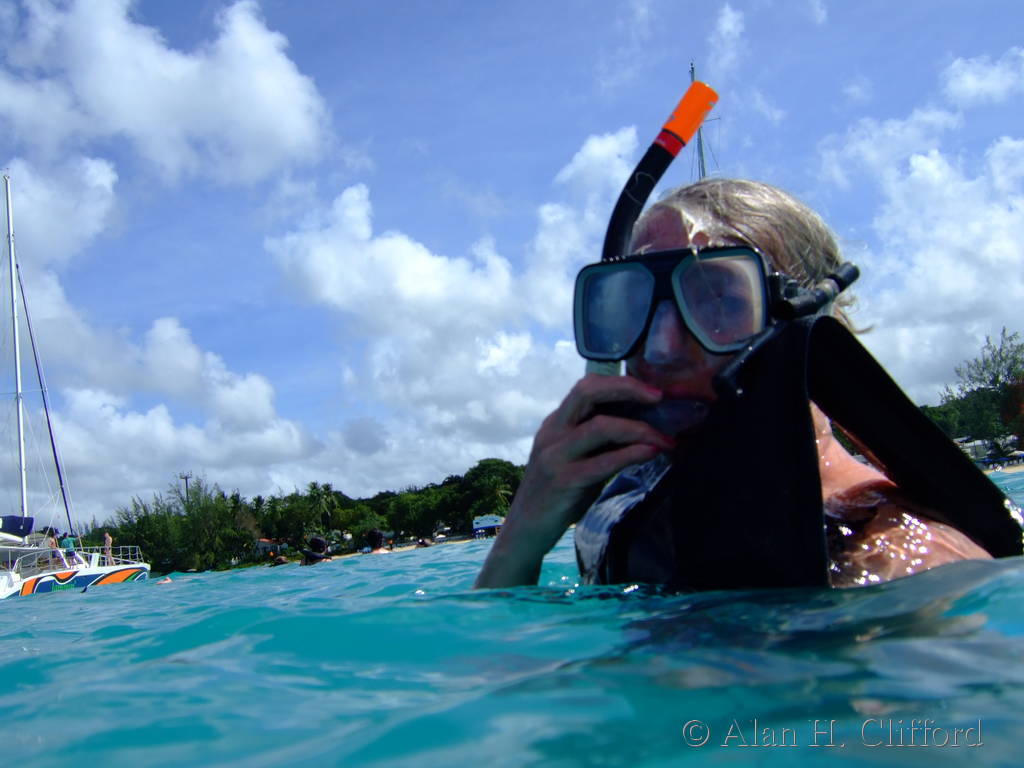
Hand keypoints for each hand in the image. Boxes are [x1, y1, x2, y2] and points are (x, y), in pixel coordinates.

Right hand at [474, 374, 674, 587]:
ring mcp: (555, 456)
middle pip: (588, 392)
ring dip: (639, 429)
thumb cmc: (558, 493)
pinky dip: (631, 454)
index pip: (586, 387)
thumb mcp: (575, 458)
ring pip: (600, 426)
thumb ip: (599, 441)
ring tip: (664, 439)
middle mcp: (553, 433)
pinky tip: (651, 453)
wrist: (525, 530)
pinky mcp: (563, 481)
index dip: (620, 383)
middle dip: (628, 389)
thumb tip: (643, 426)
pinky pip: (603, 462)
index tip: (652, 391)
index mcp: (556, 423)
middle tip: (659, 399)